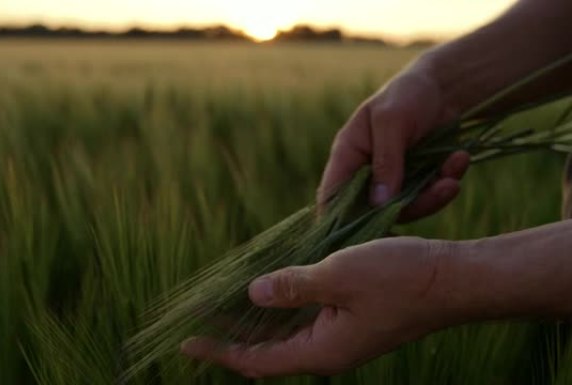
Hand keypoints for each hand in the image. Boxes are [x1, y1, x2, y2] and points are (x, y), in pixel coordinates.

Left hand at [181, 237, 465, 377]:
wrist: (454, 280)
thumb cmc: (400, 278)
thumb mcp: (339, 276)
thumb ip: (294, 287)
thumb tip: (254, 294)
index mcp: (322, 351)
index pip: (257, 361)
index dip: (220, 352)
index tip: (188, 344)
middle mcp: (329, 352)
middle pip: (268, 352)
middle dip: (233, 339)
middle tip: (201, 320)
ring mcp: (342, 338)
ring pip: (287, 336)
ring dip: (257, 323)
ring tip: (226, 306)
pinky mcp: (353, 322)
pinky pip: (306, 321)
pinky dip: (283, 311)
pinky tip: (271, 292)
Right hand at [317, 66, 469, 221]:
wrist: (444, 87)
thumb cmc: (407, 95)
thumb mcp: (392, 121)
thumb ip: (385, 161)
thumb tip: (379, 204)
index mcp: (347, 157)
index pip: (331, 198)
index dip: (338, 222)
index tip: (361, 239)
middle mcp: (366, 175)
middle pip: (374, 212)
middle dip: (410, 207)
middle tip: (440, 191)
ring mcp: (392, 182)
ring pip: (406, 209)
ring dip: (434, 195)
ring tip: (455, 168)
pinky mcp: (416, 183)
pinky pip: (428, 198)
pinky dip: (447, 182)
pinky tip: (459, 159)